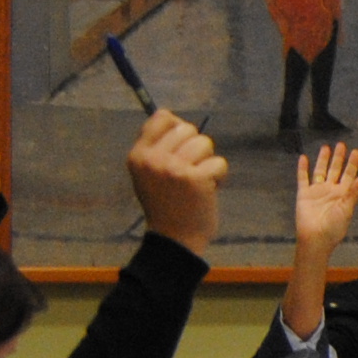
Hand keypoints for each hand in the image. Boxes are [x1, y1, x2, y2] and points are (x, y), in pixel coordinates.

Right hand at [124, 108, 226, 251]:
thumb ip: (157, 147)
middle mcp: (153, 159)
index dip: (176, 127)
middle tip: (187, 172)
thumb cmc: (165, 205)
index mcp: (138, 155)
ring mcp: (174, 168)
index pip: (162, 117)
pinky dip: (219, 176)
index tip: (179, 147)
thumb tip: (174, 118)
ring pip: (205, 143)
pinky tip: (207, 191)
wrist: (174, 240)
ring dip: (207, 161)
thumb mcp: (147, 174)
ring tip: (197, 182)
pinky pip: (219, 163)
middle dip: (194, 147)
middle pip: (187, 128)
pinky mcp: (196, 179)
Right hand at [292, 143, 357, 251]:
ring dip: (323, 160)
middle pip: (335, 170)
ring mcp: (317, 191)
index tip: (356, 152)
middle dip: (338, 158)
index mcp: (343, 194)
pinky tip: (304, 158)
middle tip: (341, 145)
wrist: (315, 238)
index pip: (349, 175)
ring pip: (320, 171)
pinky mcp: (304, 194)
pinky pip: (303, 178)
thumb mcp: (347, 210)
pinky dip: (303, 168)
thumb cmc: (334, 227)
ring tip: (325, 147)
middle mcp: (330, 190)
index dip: (352, 164)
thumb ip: (353, 193)